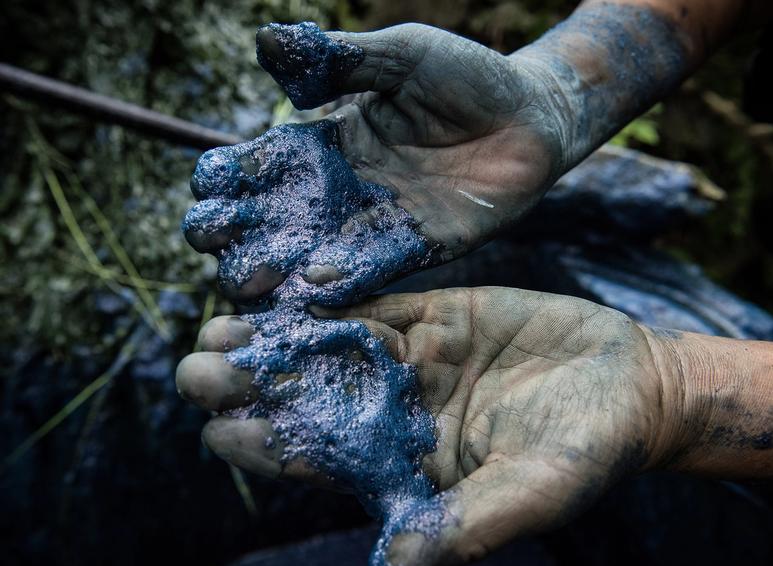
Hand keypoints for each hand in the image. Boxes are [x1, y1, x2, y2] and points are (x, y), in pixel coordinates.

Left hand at [177, 287, 683, 565]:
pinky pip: (375, 302)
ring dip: (275, 338)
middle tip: (198, 366)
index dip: (267, 447)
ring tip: (220, 323)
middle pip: (307, 399)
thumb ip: (461, 529)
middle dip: (252, 386)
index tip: (219, 428)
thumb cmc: (587, 452)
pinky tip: (286, 286)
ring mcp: (412, 359)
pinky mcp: (436, 315)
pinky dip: (332, 296)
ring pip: (328, 347)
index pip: (318, 460)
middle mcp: (395, 411)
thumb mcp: (529, 493)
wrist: (631, 386)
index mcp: (404, 464)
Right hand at [184, 23, 568, 300]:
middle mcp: (340, 191)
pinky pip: (369, 269)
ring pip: (308, 255)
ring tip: (247, 279)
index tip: (210, 181)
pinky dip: (341, 279)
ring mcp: (374, 224)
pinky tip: (314, 286)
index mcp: (326, 142)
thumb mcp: (402, 54)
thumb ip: (339, 58)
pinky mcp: (412, 248)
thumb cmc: (467, 76)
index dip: (227, 175)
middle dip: (233, 230)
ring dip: (273, 269)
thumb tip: (266, 42)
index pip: (259, 165)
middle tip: (214, 236)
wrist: (532, 116)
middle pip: (269, 219)